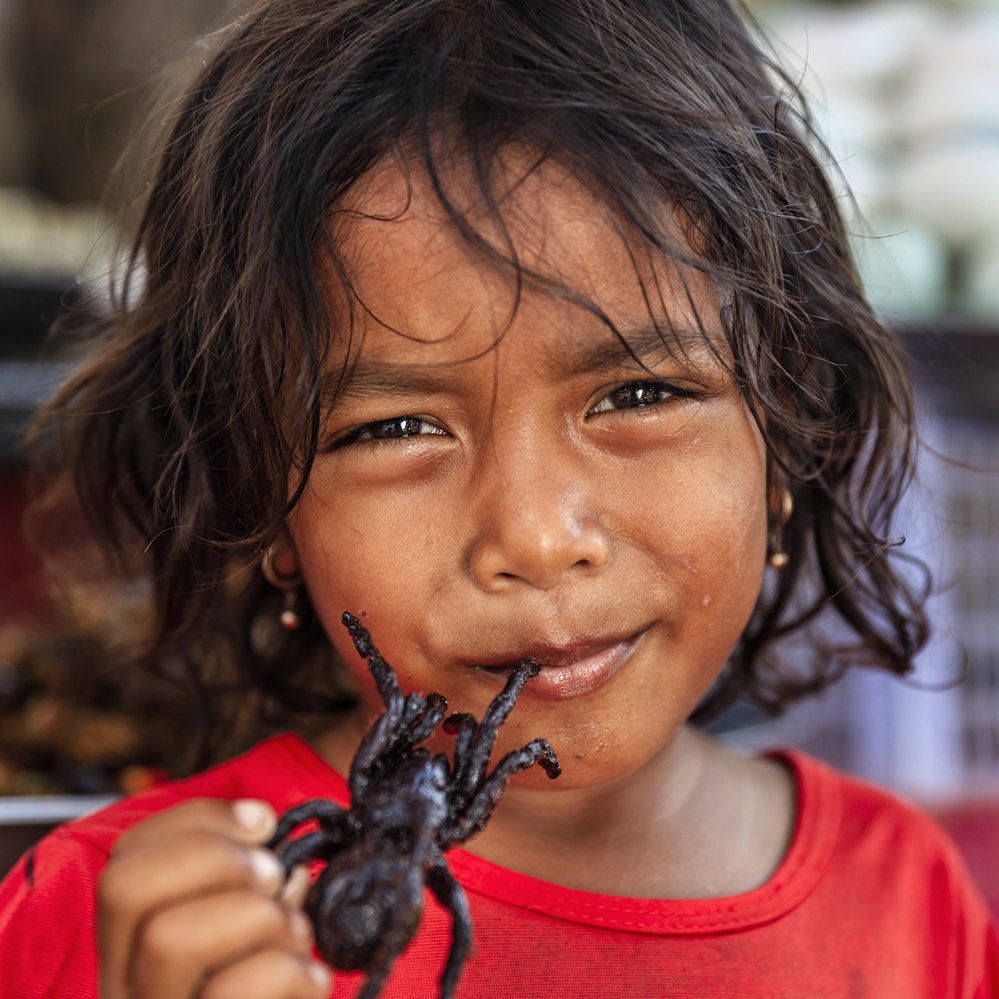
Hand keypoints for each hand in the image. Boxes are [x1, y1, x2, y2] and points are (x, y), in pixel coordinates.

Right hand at [98, 797, 331, 998]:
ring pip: (168, 940)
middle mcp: (124, 993)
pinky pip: (231, 995)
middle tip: (276, 875)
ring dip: (256, 917)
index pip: (126, 862)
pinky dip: (288, 972)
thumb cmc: (275, 998)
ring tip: (294, 933)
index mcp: (132, 953)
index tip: (264, 820)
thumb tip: (272, 845)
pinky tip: (312, 982)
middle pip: (126, 889)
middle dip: (219, 859)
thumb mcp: (256, 936)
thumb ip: (254, 888)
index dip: (198, 822)